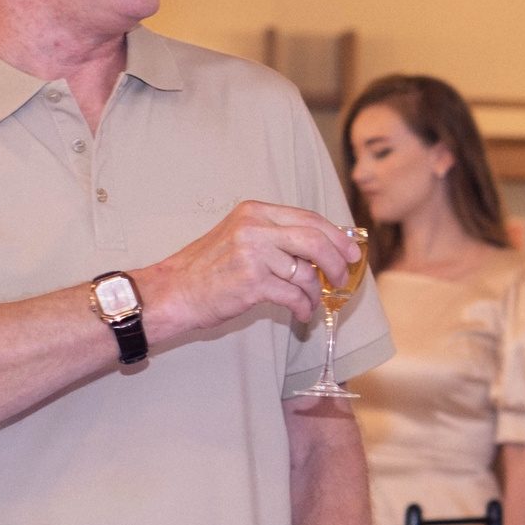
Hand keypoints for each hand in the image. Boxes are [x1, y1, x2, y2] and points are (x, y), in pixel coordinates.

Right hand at [134, 202, 360, 339]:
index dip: (337, 236)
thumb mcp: (240, 237)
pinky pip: (295, 295)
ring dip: (316, 292)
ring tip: (312, 301)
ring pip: (307, 273)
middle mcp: (255, 228)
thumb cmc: (208, 269)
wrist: (172, 292)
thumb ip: (277, 236)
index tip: (352, 251)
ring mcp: (254, 255)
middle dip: (337, 261)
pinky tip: (301, 312)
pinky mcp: (253, 283)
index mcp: (254, 212)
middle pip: (315, 240)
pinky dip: (304, 307)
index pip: (309, 219)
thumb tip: (324, 247)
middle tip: (342, 277)